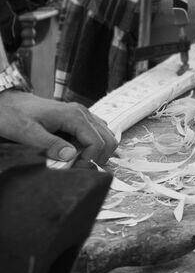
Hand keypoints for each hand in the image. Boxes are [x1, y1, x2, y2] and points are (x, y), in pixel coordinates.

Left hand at [0, 91, 116, 166]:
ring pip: (105, 135)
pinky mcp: (78, 117)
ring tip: (75, 161)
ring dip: (95, 151)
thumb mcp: (28, 133)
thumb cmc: (15, 116)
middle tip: (77, 168)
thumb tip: (71, 157)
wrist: (7, 102)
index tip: (72, 170)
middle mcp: (83, 113)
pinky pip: (95, 132)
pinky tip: (75, 152)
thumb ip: (50, 145)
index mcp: (74, 116)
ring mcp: (82, 114)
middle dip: (97, 157)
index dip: (89, 160)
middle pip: (108, 138)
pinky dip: (91, 145)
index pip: (97, 142)